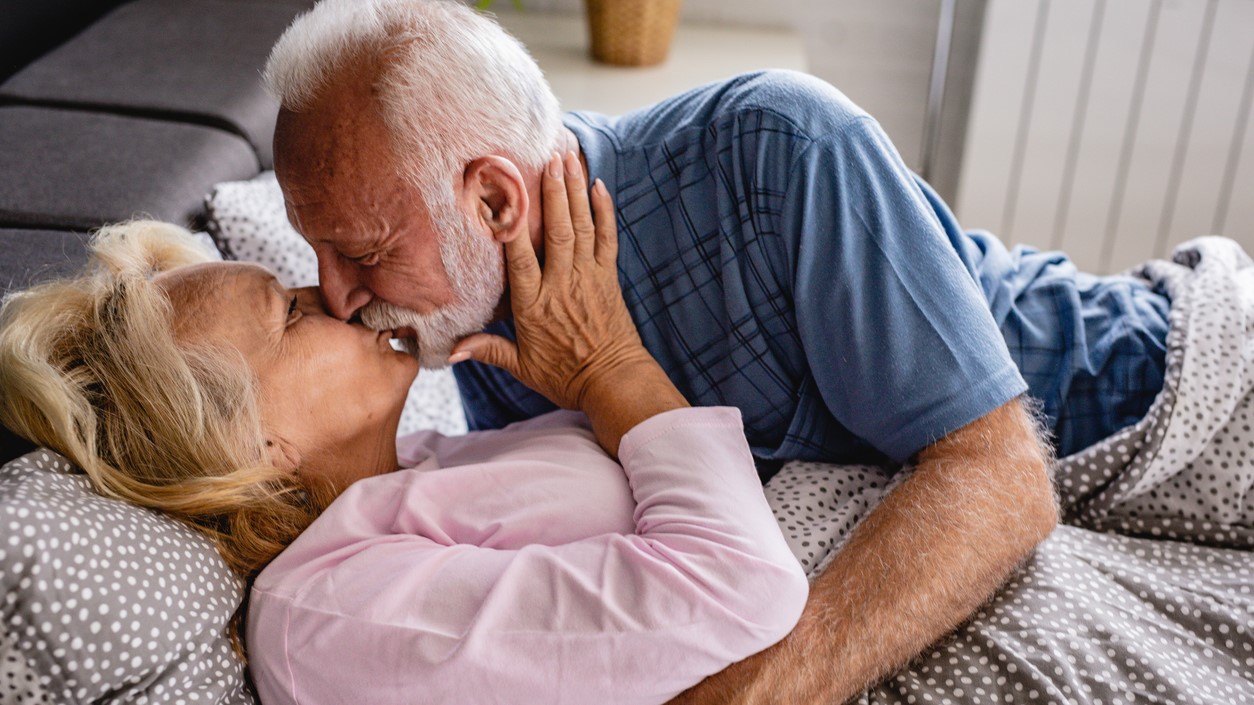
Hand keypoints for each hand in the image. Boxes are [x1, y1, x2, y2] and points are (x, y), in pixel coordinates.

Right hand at [451, 151, 649, 411]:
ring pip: (582, 227)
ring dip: (576, 191)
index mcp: (534, 304)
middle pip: (557, 230)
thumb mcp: (522, 366)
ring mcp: (588, 278)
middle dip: (552, 192)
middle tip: (548, 157)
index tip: (500, 194)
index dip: (511, 223)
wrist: (614, 383)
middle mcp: (562, 284)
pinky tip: (599, 186)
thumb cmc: (566, 376)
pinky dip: (604, 211)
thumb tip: (451, 351)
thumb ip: (488, 350)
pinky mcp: (609, 278)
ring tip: (569, 158)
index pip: (519, 257)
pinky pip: (607, 238)